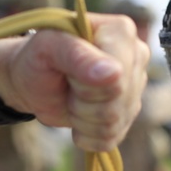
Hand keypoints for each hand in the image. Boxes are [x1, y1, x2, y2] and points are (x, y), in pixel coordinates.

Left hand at [0, 13, 149, 151]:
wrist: (34, 81)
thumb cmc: (39, 57)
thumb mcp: (47, 48)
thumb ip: (76, 54)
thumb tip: (113, 73)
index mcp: (121, 32)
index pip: (116, 78)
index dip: (84, 85)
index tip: (67, 73)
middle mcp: (136, 57)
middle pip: (116, 104)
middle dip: (81, 104)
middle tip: (67, 86)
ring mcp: (135, 87)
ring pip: (114, 123)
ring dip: (82, 119)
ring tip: (71, 99)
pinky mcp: (128, 113)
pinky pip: (111, 138)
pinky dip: (87, 135)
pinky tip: (78, 118)